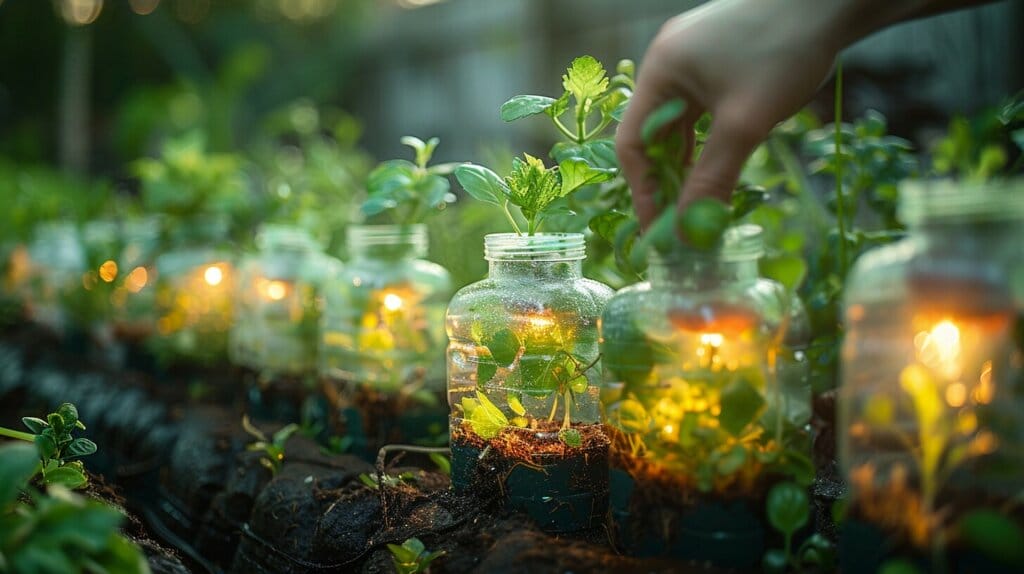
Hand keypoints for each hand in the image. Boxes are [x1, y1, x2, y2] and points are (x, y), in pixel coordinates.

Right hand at [616, 0, 838, 227]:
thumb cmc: (784, 52)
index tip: (658, 228)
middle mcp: (668, 61)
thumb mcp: (745, 124)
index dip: (642, 189)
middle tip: (681, 221)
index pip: (632, 141)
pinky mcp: (718, 56)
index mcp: (660, 70)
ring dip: (687, 162)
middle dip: (665, 179)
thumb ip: (712, 178)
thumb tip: (688, 231)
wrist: (833, 1)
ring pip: (678, 122)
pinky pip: (699, 108)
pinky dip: (705, 139)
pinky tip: (721, 161)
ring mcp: (693, 56)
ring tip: (700, 199)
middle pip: (653, 132)